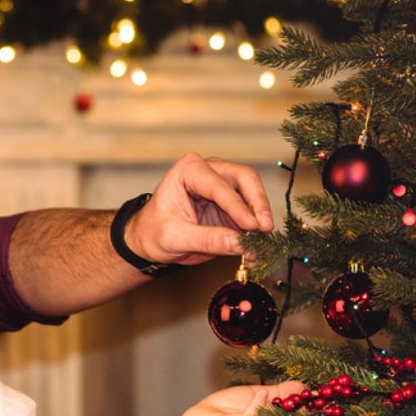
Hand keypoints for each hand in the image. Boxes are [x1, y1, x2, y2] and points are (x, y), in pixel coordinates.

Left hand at [125, 153, 274, 266]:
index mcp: (189, 170)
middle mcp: (209, 170)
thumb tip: (240, 243)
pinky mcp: (232, 202)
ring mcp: (223, 184)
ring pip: (252, 191)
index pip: (219, 185)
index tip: (251, 226)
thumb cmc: (154, 232)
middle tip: (265, 228)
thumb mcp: (175, 239)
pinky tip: (258, 245)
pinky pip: (251, 210)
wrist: (149, 240)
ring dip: (260, 215)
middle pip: (244, 178)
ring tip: (263, 240)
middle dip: (257, 203)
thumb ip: (208, 240)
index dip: (237, 206)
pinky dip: (256, 227)